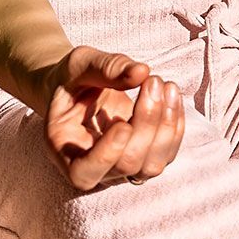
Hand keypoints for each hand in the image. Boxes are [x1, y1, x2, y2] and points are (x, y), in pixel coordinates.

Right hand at [37, 46, 185, 191]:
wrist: (80, 85)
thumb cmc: (73, 77)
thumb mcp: (79, 64)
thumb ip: (105, 67)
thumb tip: (141, 71)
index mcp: (63, 149)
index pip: (83, 173)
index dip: (106, 155)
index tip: (124, 124)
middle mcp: (93, 166)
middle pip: (126, 164)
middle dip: (146, 122)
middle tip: (152, 80)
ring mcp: (121, 166)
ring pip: (151, 166)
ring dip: (166, 126)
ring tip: (167, 85)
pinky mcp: (144, 157)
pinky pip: (166, 154)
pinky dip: (175, 126)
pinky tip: (172, 95)